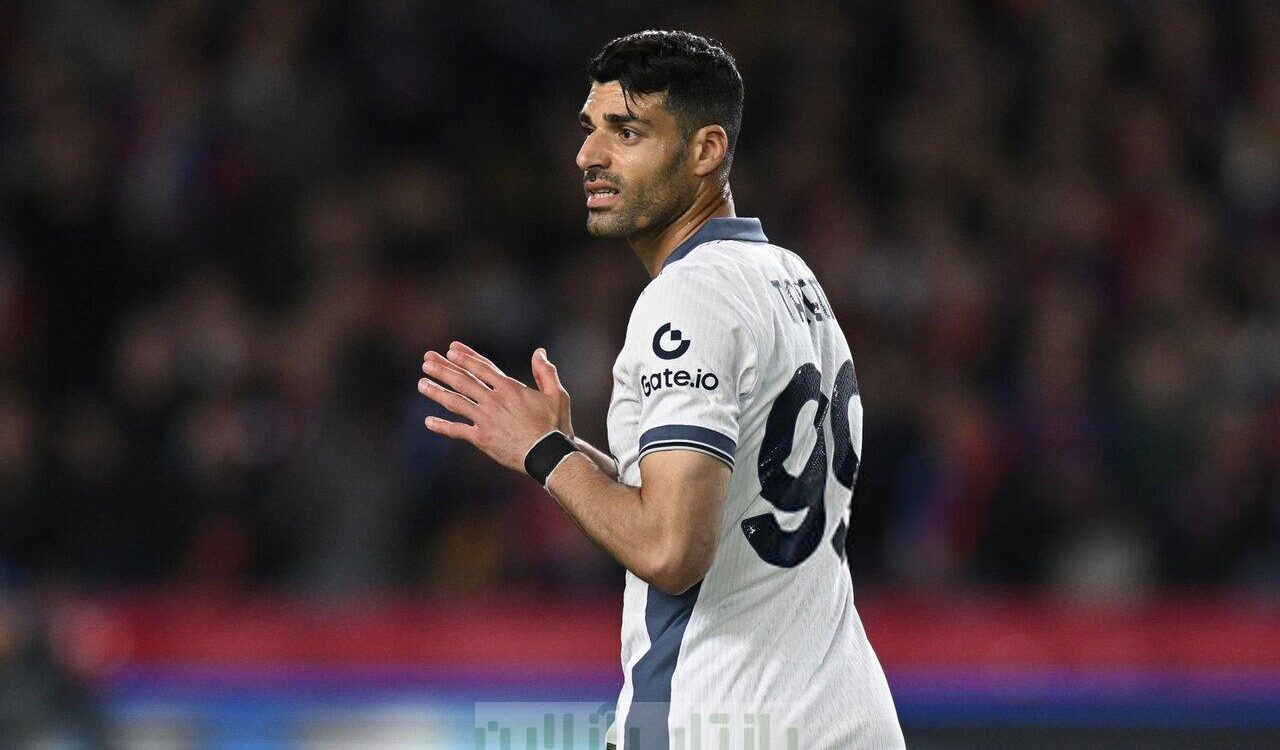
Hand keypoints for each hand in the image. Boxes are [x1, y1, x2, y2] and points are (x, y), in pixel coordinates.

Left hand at [418, 341, 574, 473]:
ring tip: (421, 383)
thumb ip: (546, 372)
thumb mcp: (557, 395)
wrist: (548, 454)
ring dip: (437, 391)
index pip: (482, 368)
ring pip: (456, 402)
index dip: (465, 357)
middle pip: (463, 380)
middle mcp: (494, 400)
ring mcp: (485, 419)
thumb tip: (539, 352)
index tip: (450, 349)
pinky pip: (458, 431)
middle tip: (427, 361)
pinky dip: (442, 427)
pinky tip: (428, 422)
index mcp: (510, 388)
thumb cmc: (555, 426)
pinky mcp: (482, 438)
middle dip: (443, 369)